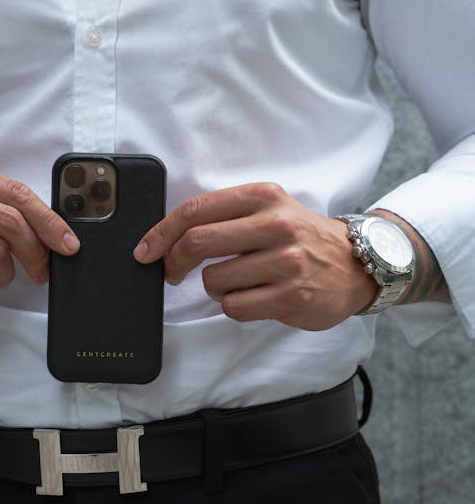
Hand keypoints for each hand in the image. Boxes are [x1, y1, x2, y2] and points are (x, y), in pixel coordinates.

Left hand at [133, 182, 376, 330]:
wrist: (358, 263)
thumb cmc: (300, 236)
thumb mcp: (269, 208)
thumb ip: (225, 215)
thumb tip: (166, 236)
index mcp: (262, 196)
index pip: (196, 210)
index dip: (161, 232)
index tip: (145, 250)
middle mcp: (275, 224)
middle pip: (197, 243)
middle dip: (173, 262)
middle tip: (171, 272)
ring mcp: (285, 262)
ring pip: (214, 281)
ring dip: (215, 287)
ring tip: (240, 280)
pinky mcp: (291, 297)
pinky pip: (234, 307)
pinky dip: (235, 306)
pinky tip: (256, 296)